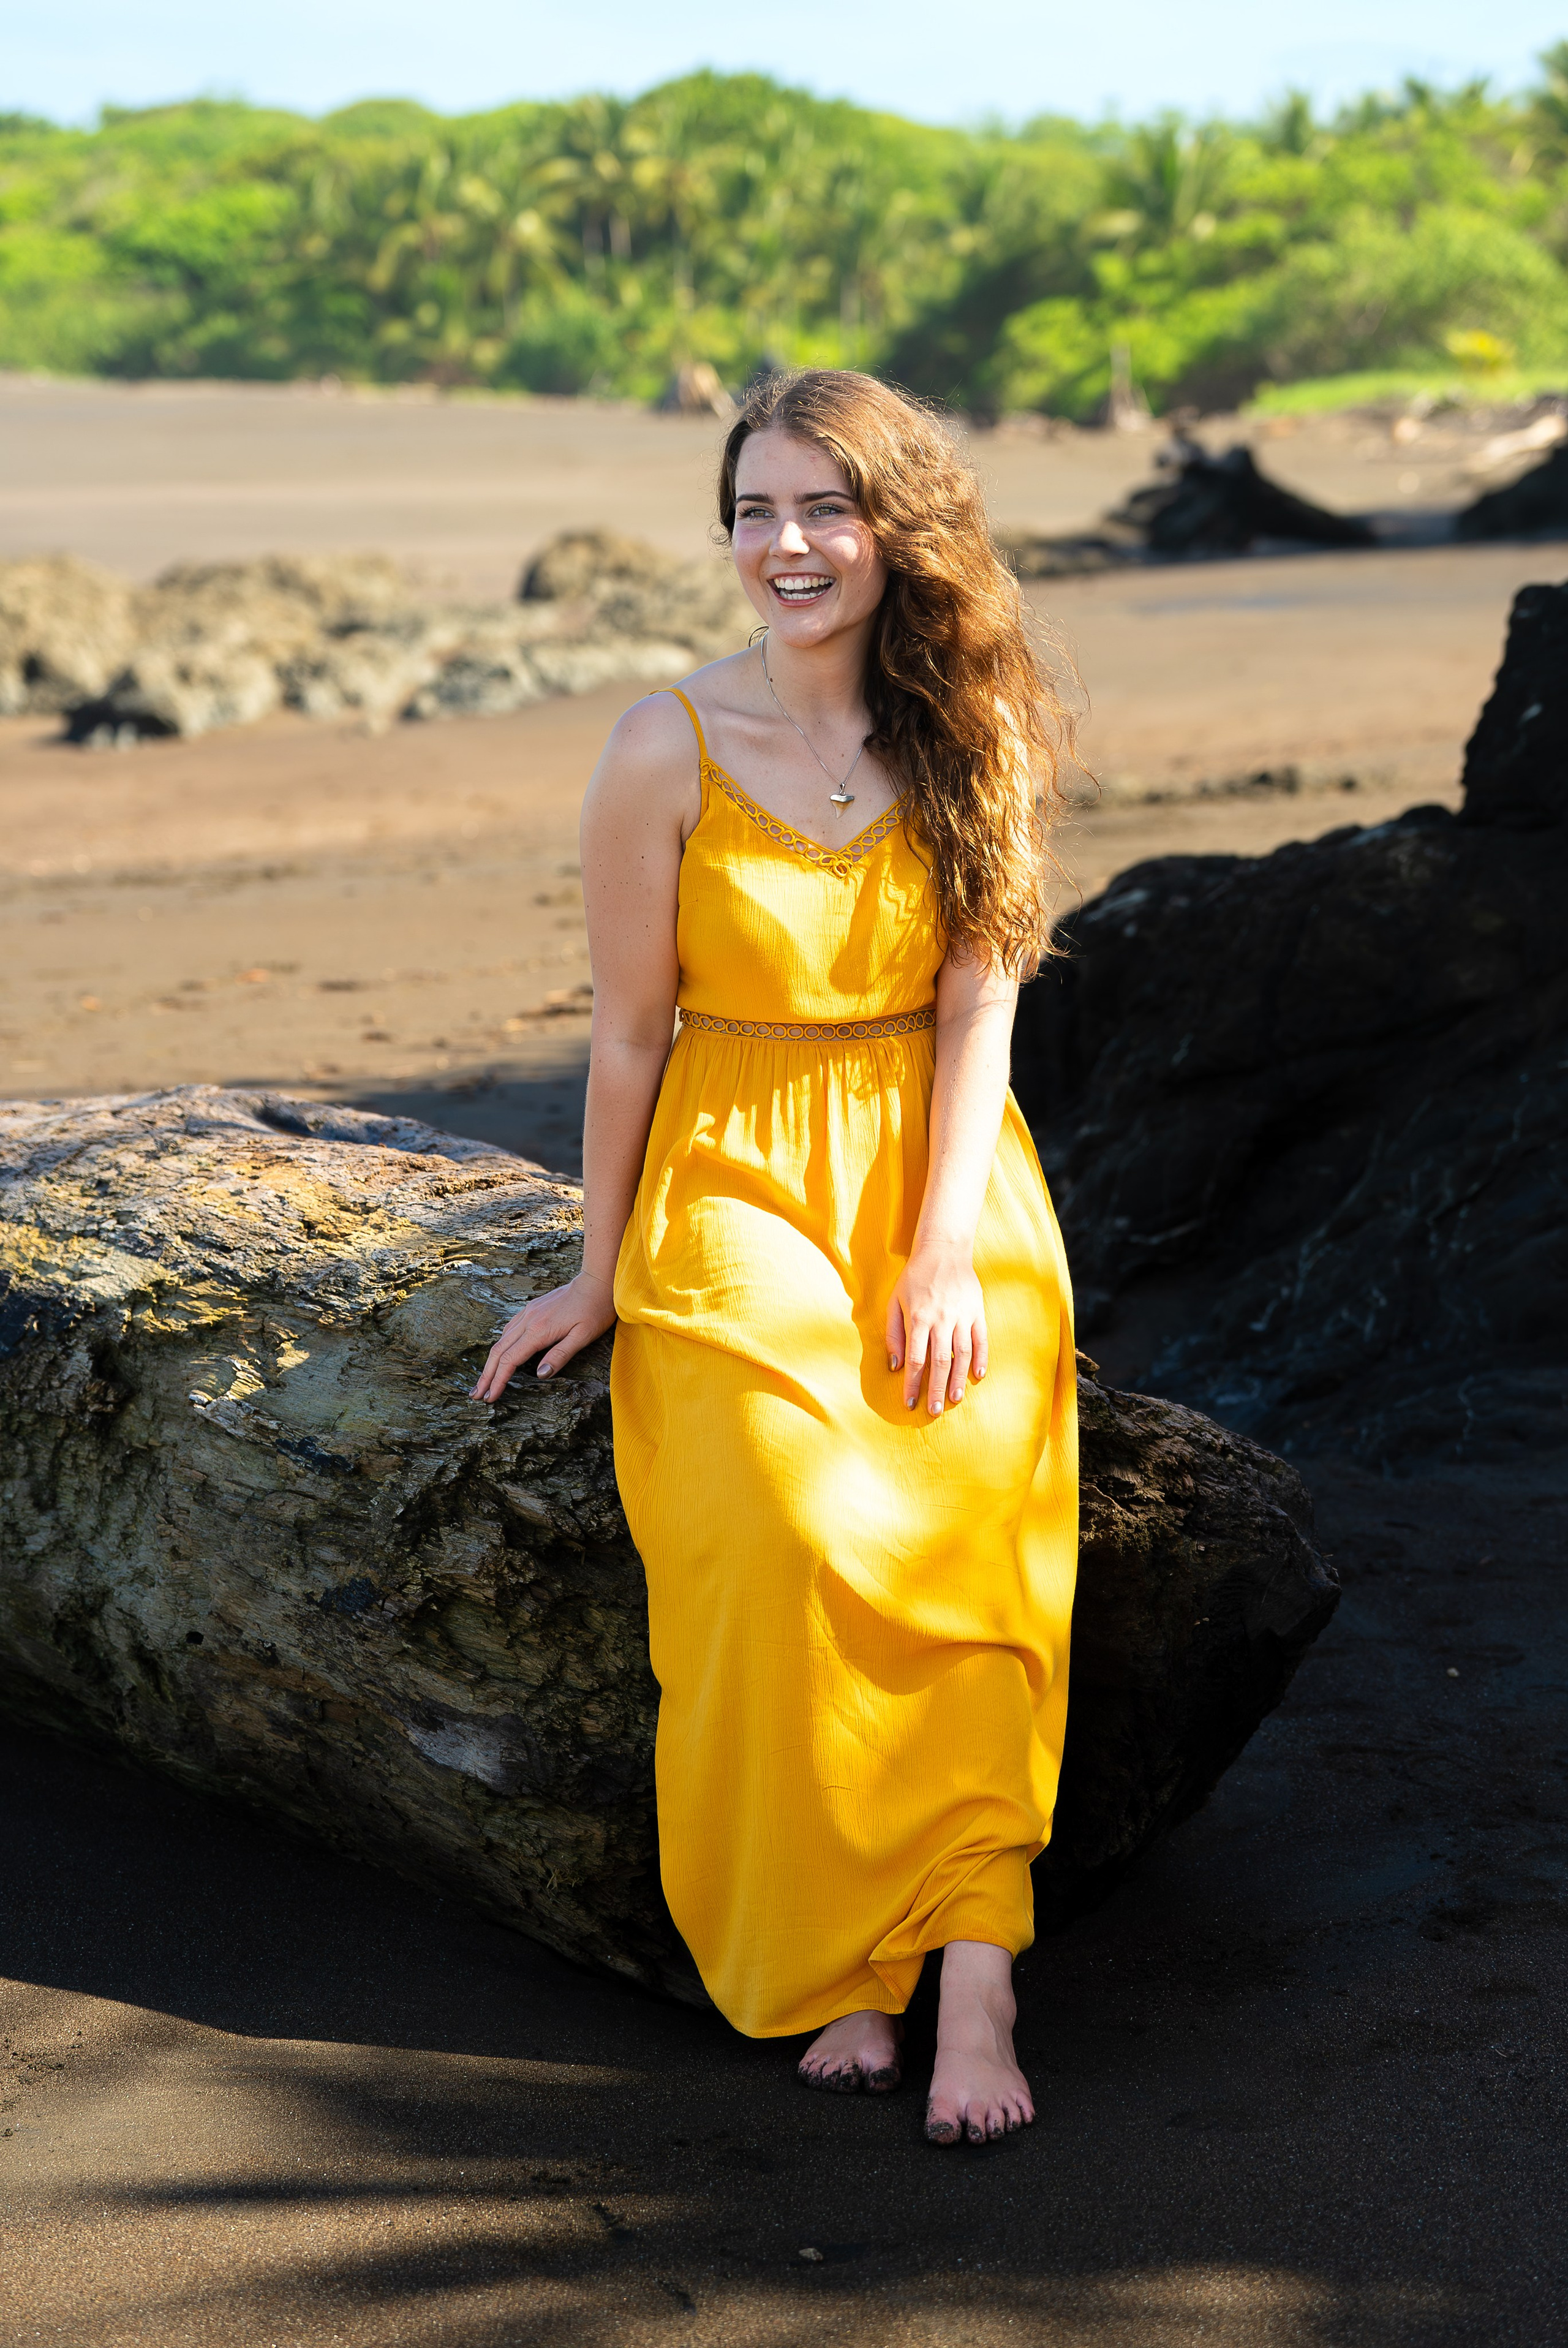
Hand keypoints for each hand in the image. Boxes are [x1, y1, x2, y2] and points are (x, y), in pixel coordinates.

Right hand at [470, 1272, 615, 1400]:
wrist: (596, 1281)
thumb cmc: (595, 1311)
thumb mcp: (583, 1337)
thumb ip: (560, 1356)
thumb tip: (540, 1375)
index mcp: (539, 1331)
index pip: (510, 1361)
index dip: (498, 1381)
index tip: (489, 1398)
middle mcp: (528, 1321)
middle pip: (498, 1351)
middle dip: (486, 1375)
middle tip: (476, 1395)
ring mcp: (528, 1313)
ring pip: (501, 1340)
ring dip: (491, 1362)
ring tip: (485, 1380)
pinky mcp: (531, 1308)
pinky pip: (509, 1329)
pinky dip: (501, 1346)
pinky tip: (501, 1354)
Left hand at [886, 1244, 987, 1416]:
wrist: (943, 1250)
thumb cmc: (914, 1278)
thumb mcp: (895, 1302)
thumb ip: (894, 1334)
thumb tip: (895, 1365)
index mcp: (918, 1319)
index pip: (915, 1359)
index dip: (912, 1383)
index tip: (910, 1403)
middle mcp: (941, 1320)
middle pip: (939, 1362)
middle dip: (936, 1389)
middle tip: (934, 1411)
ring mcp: (962, 1316)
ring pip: (961, 1354)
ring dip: (958, 1379)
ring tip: (955, 1399)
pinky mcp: (977, 1312)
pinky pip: (981, 1340)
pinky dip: (981, 1358)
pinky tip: (978, 1376)